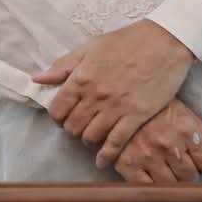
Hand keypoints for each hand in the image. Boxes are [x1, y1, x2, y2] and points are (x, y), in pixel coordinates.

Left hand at [31, 19, 195, 168]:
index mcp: (81, 77)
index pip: (57, 109)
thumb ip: (63, 66)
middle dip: (72, 129)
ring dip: (88, 140)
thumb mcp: (90, 47)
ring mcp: (116, 107)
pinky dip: (106, 155)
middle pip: (72, 126)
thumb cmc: (127, 41)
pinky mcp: (136, 116)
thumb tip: (37, 79)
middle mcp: (95, 95)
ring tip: (92, 136)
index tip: (63, 117)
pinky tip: (102, 161)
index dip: (57, 117)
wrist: (164, 41)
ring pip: (90, 137)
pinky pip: (115, 143)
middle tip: (79, 126)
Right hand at [115, 100, 201, 184]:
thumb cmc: (156, 108)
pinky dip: (151, 184)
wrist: (118, 100)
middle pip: (191, 177)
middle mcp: (167, 144)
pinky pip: (147, 187)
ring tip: (165, 166)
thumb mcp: (184, 115)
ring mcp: (147, 155)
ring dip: (171, 179)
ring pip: (171, 185)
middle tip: (179, 161)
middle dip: (188, 171)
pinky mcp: (127, 165)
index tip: (197, 159)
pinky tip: (150, 172)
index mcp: (185, 129)